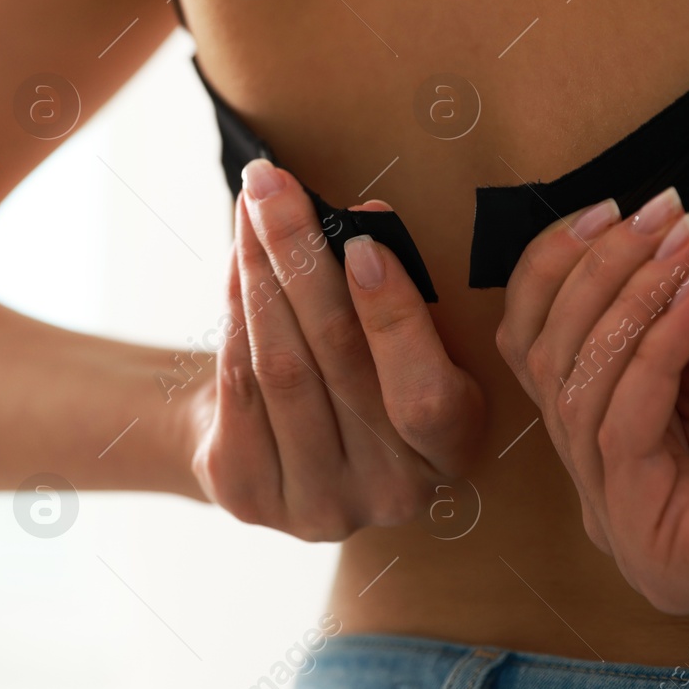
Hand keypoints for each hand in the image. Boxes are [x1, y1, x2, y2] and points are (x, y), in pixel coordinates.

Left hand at [186, 159, 484, 540]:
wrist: (273, 449)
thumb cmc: (357, 374)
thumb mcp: (398, 345)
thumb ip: (391, 296)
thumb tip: (363, 222)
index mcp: (452, 450)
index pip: (425, 394)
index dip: (394, 318)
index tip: (360, 243)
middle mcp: (392, 492)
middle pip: (337, 361)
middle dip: (302, 258)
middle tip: (274, 185)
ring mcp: (320, 503)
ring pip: (282, 368)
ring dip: (261, 273)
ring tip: (254, 206)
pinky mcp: (252, 495)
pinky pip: (239, 385)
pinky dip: (236, 311)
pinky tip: (238, 259)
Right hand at [495, 187, 688, 613]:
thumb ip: (637, 282)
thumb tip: (587, 224)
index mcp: (612, 454)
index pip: (532, 354)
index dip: (553, 272)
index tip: (604, 209)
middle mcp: (607, 501)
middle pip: (544, 368)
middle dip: (595, 277)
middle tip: (652, 219)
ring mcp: (627, 538)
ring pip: (575, 396)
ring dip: (626, 302)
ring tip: (682, 248)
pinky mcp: (658, 552)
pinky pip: (621, 431)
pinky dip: (653, 353)